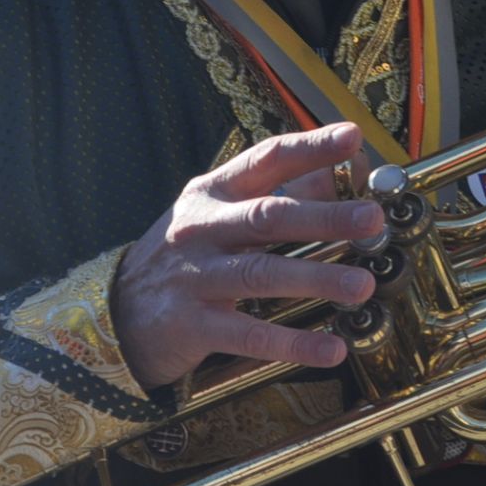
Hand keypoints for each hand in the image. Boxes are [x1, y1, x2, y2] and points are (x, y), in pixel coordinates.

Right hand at [112, 122, 382, 389]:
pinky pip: (250, 334)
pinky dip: (292, 342)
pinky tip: (331, 348)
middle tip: (371, 219)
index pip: (266, 159)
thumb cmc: (184, 257)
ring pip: (262, 274)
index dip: (310, 147)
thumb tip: (338, 173)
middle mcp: (203, 228)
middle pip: (269, 217)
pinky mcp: (192, 325)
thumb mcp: (217, 215)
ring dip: (317, 279)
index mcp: (214, 193)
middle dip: (324, 217)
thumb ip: (272, 195)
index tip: (352, 137)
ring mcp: (196, 277)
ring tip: (363, 286)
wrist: (114, 314)